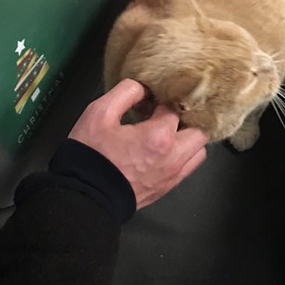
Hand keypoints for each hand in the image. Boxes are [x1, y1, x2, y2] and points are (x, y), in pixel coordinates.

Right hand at [70, 79, 208, 208]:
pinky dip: (182, 156)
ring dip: (188, 139)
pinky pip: (187, 168)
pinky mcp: (166, 188)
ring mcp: (172, 176)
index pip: (174, 108)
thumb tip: (143, 88)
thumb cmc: (91, 155)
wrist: (84, 196)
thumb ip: (125, 92)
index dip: (161, 101)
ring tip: (167, 133)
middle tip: (166, 114)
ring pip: (198, 152)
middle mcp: (174, 157)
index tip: (147, 102)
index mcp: (160, 136)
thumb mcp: (100, 113)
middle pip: (199, 130)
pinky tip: (162, 151)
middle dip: (185, 119)